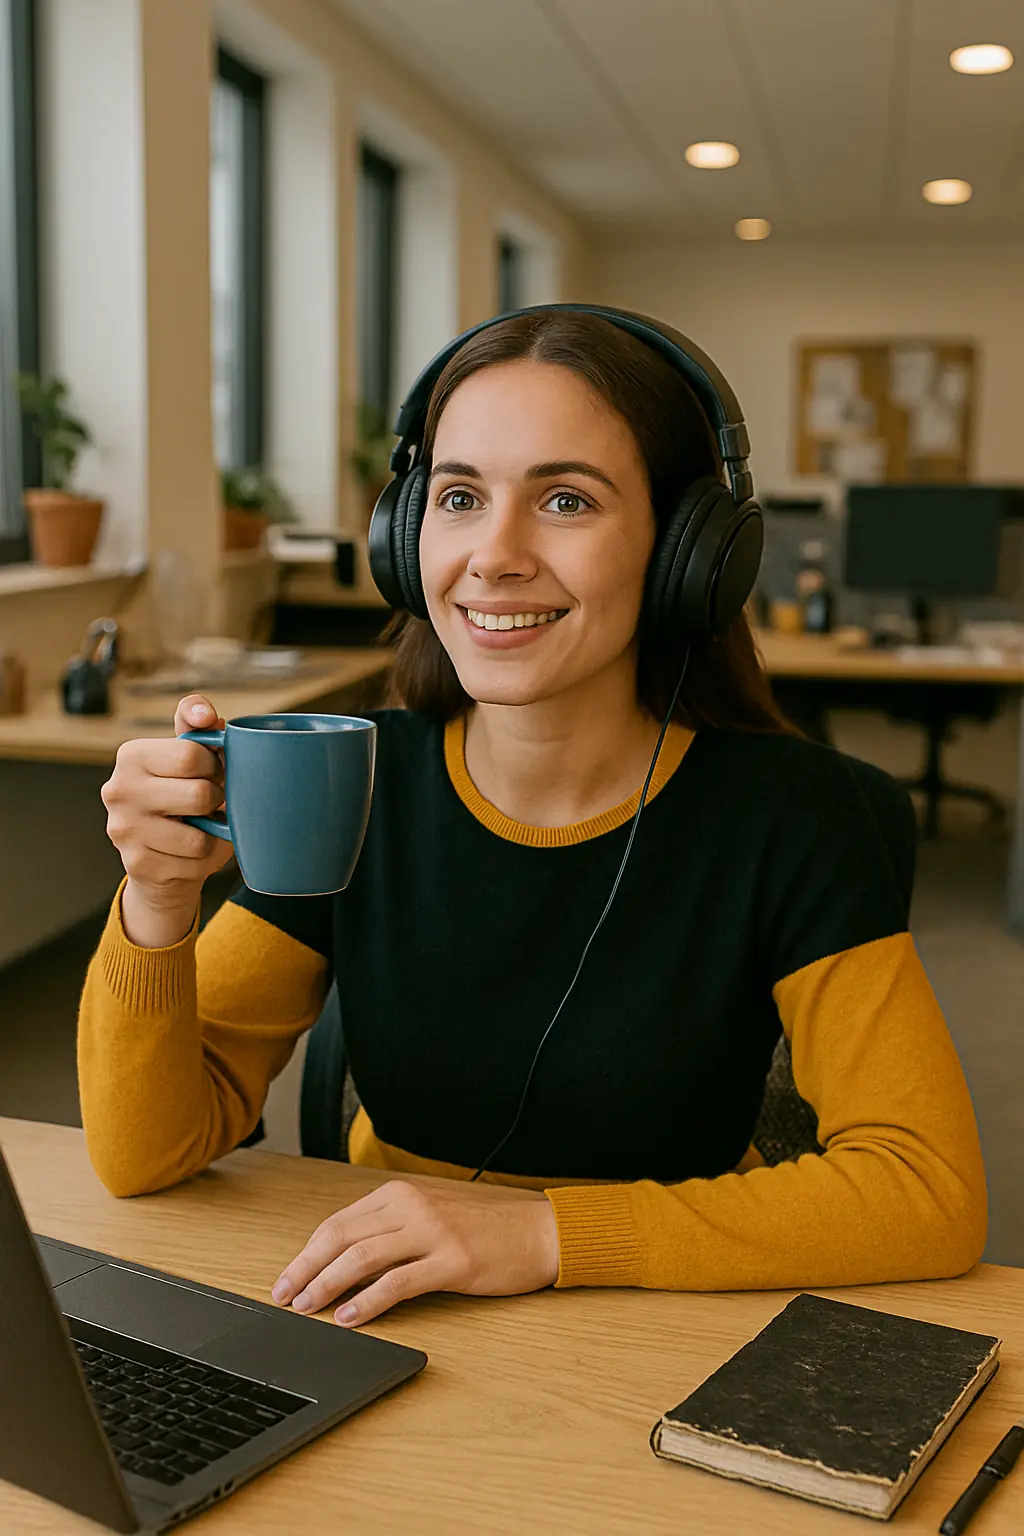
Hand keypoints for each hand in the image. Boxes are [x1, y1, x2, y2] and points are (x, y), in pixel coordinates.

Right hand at [102, 694, 234, 946]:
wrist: (162, 858)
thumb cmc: (183, 796)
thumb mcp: (191, 757)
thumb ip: (199, 727)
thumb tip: (207, 714)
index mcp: (131, 755)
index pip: (192, 754)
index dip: (215, 766)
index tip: (210, 773)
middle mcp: (119, 790)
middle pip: (199, 795)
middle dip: (215, 801)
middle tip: (206, 804)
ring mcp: (124, 829)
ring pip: (199, 837)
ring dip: (210, 836)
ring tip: (197, 829)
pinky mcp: (136, 864)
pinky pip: (193, 864)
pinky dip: (201, 861)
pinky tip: (186, 853)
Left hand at [271, 1178, 559, 1326]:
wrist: (539, 1232)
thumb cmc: (486, 1228)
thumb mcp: (432, 1215)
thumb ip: (392, 1228)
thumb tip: (343, 1260)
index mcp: (402, 1193)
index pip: (339, 1222)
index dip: (307, 1252)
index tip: (288, 1277)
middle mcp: (413, 1206)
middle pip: (341, 1237)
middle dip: (305, 1269)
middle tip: (284, 1295)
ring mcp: (433, 1232)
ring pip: (362, 1258)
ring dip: (327, 1285)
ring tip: (307, 1307)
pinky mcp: (452, 1262)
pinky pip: (398, 1283)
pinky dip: (367, 1302)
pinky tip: (350, 1317)